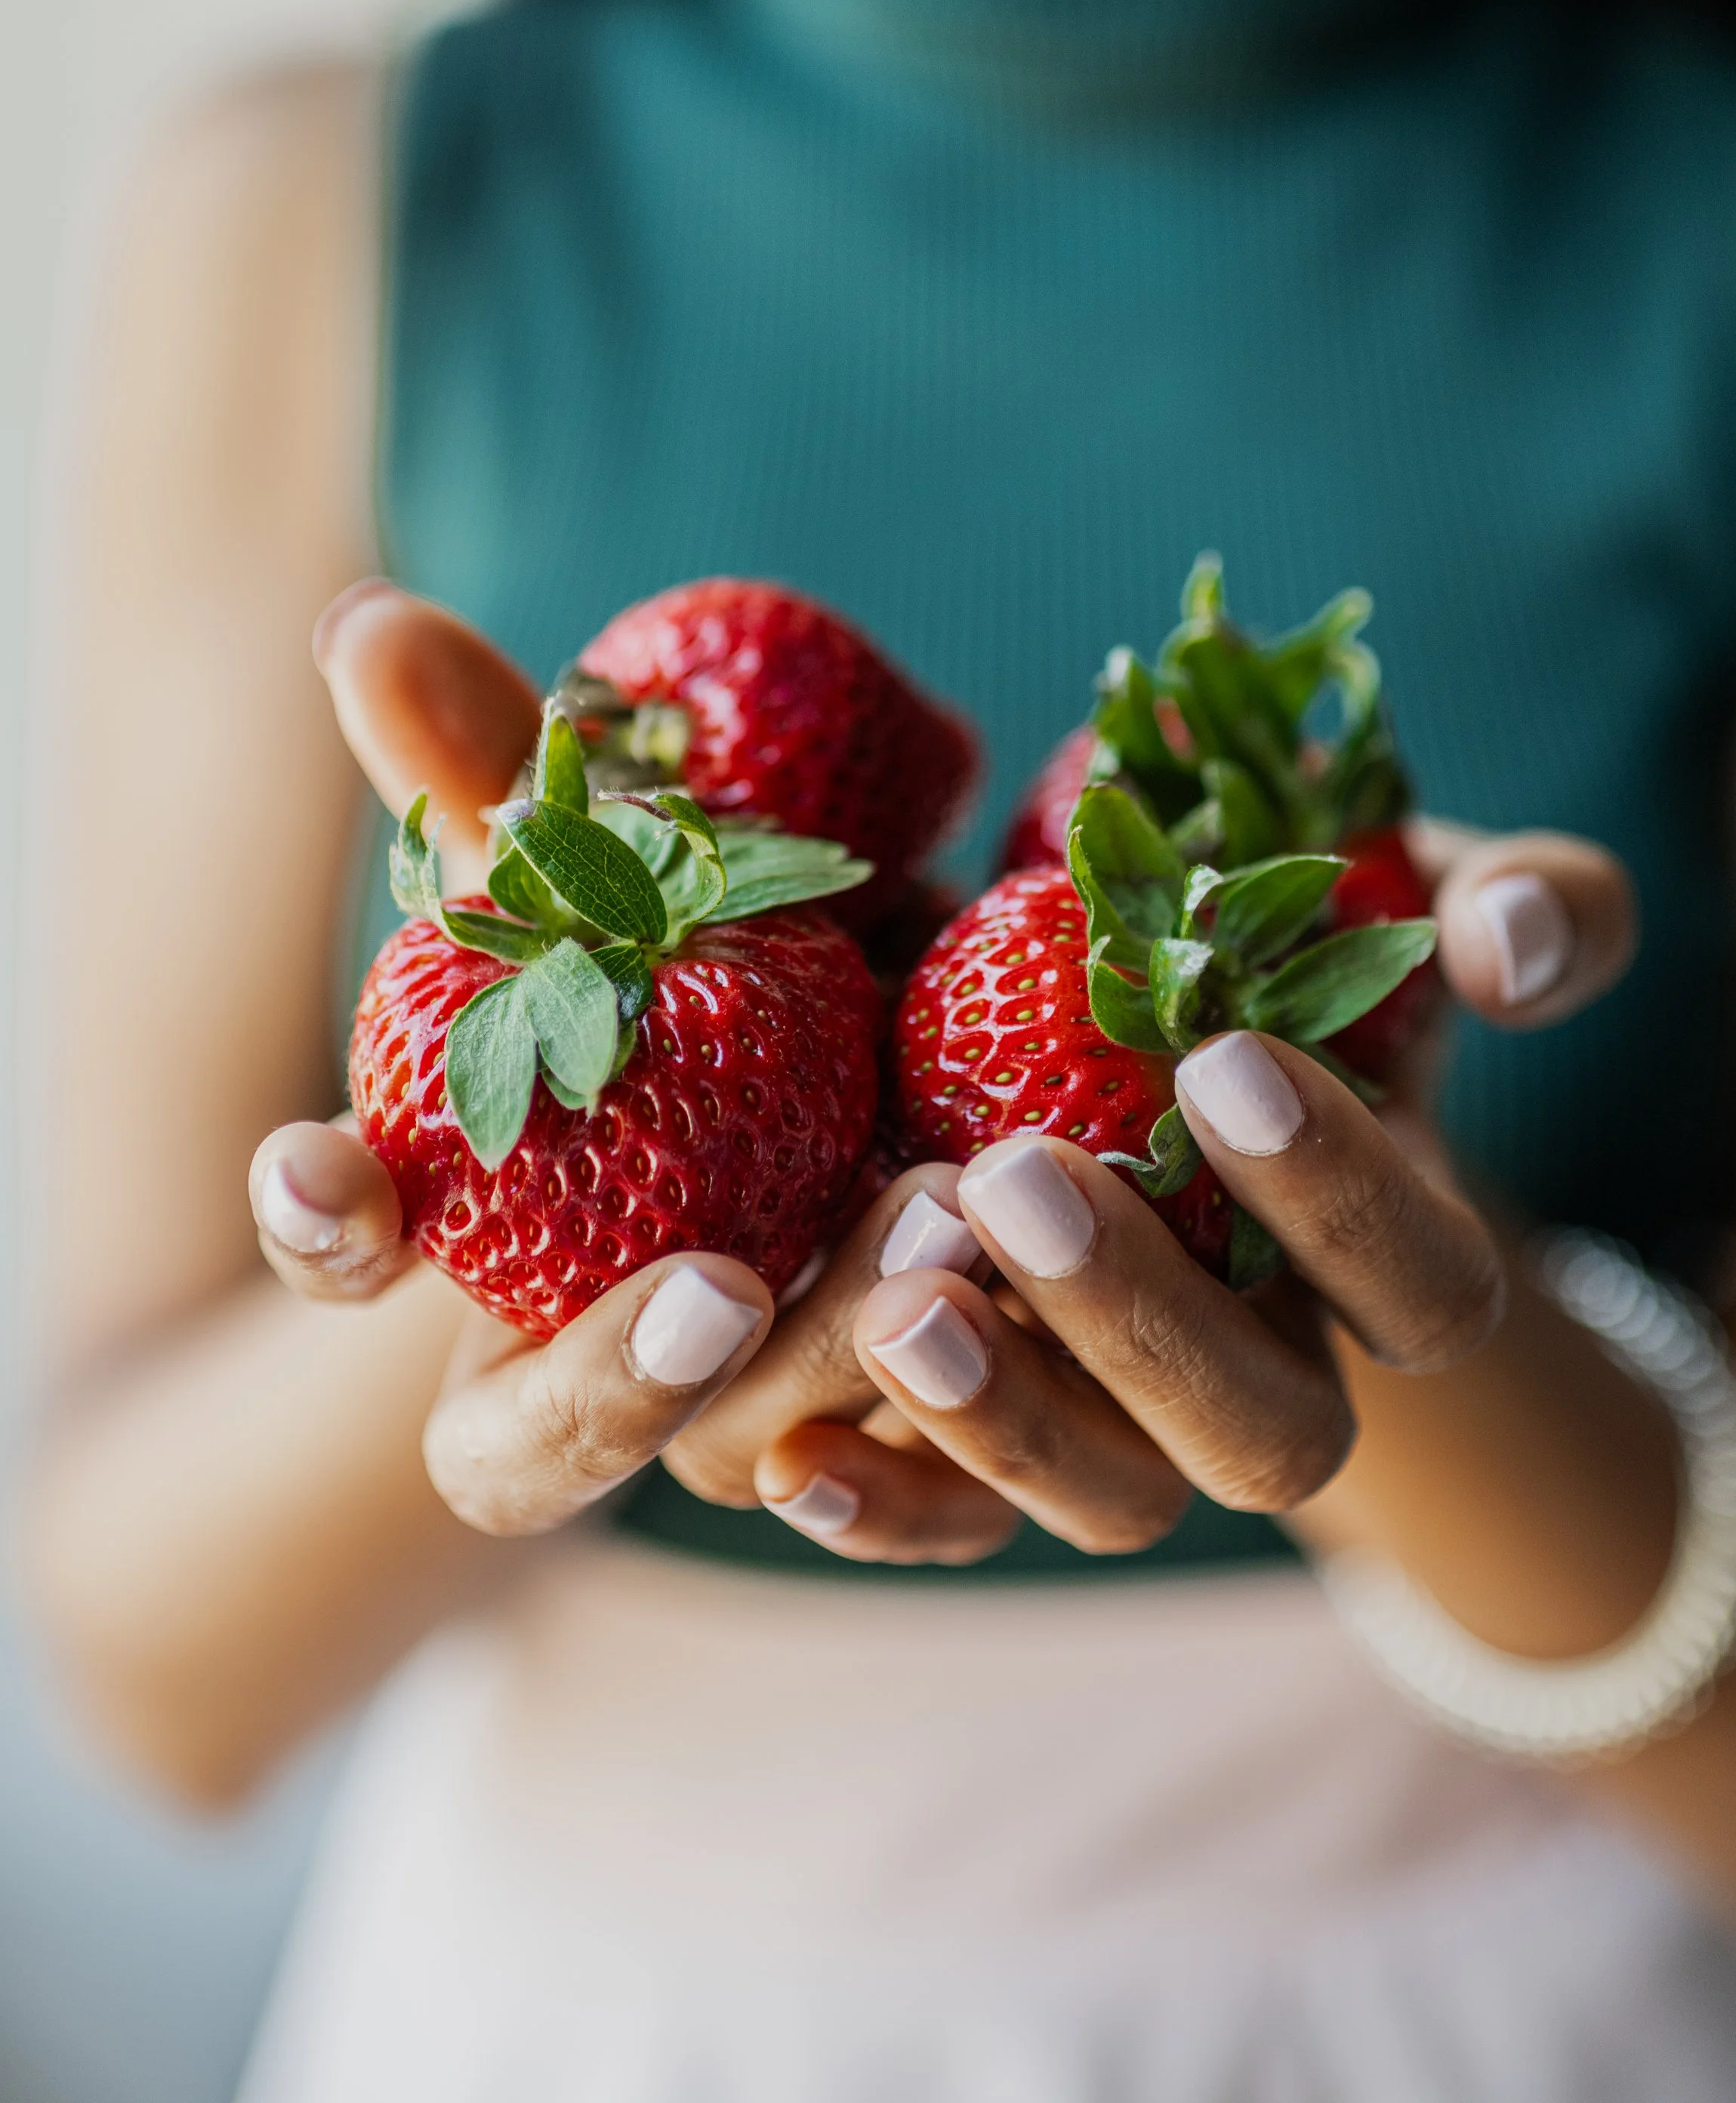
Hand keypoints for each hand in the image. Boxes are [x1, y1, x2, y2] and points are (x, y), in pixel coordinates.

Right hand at [253, 581, 994, 1542]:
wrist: (890, 1009)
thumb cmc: (685, 938)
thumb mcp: (608, 856)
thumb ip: (490, 764)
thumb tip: (364, 621)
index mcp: (468, 1218)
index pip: (345, 1250)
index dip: (321, 1219)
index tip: (327, 1173)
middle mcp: (581, 1350)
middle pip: (546, 1434)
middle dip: (621, 1374)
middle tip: (724, 1282)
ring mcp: (738, 1408)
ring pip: (759, 1449)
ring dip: (838, 1359)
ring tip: (944, 1222)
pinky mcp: (897, 1423)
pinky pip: (925, 1481)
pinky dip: (977, 1426)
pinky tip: (1047, 1325)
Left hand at [747, 827, 1636, 1561]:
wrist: (1150, 1028)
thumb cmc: (1291, 953)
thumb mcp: (1407, 901)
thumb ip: (1528, 898)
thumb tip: (1519, 944)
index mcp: (1387, 1265)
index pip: (1426, 1291)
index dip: (1346, 1201)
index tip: (1223, 1061)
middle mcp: (1274, 1373)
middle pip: (1263, 1436)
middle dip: (1145, 1322)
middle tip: (1019, 1176)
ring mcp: (1139, 1432)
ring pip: (1112, 1503)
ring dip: (1010, 1421)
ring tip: (902, 1306)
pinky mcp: (1001, 1454)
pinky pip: (959, 1527)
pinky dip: (885, 1508)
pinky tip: (792, 1462)